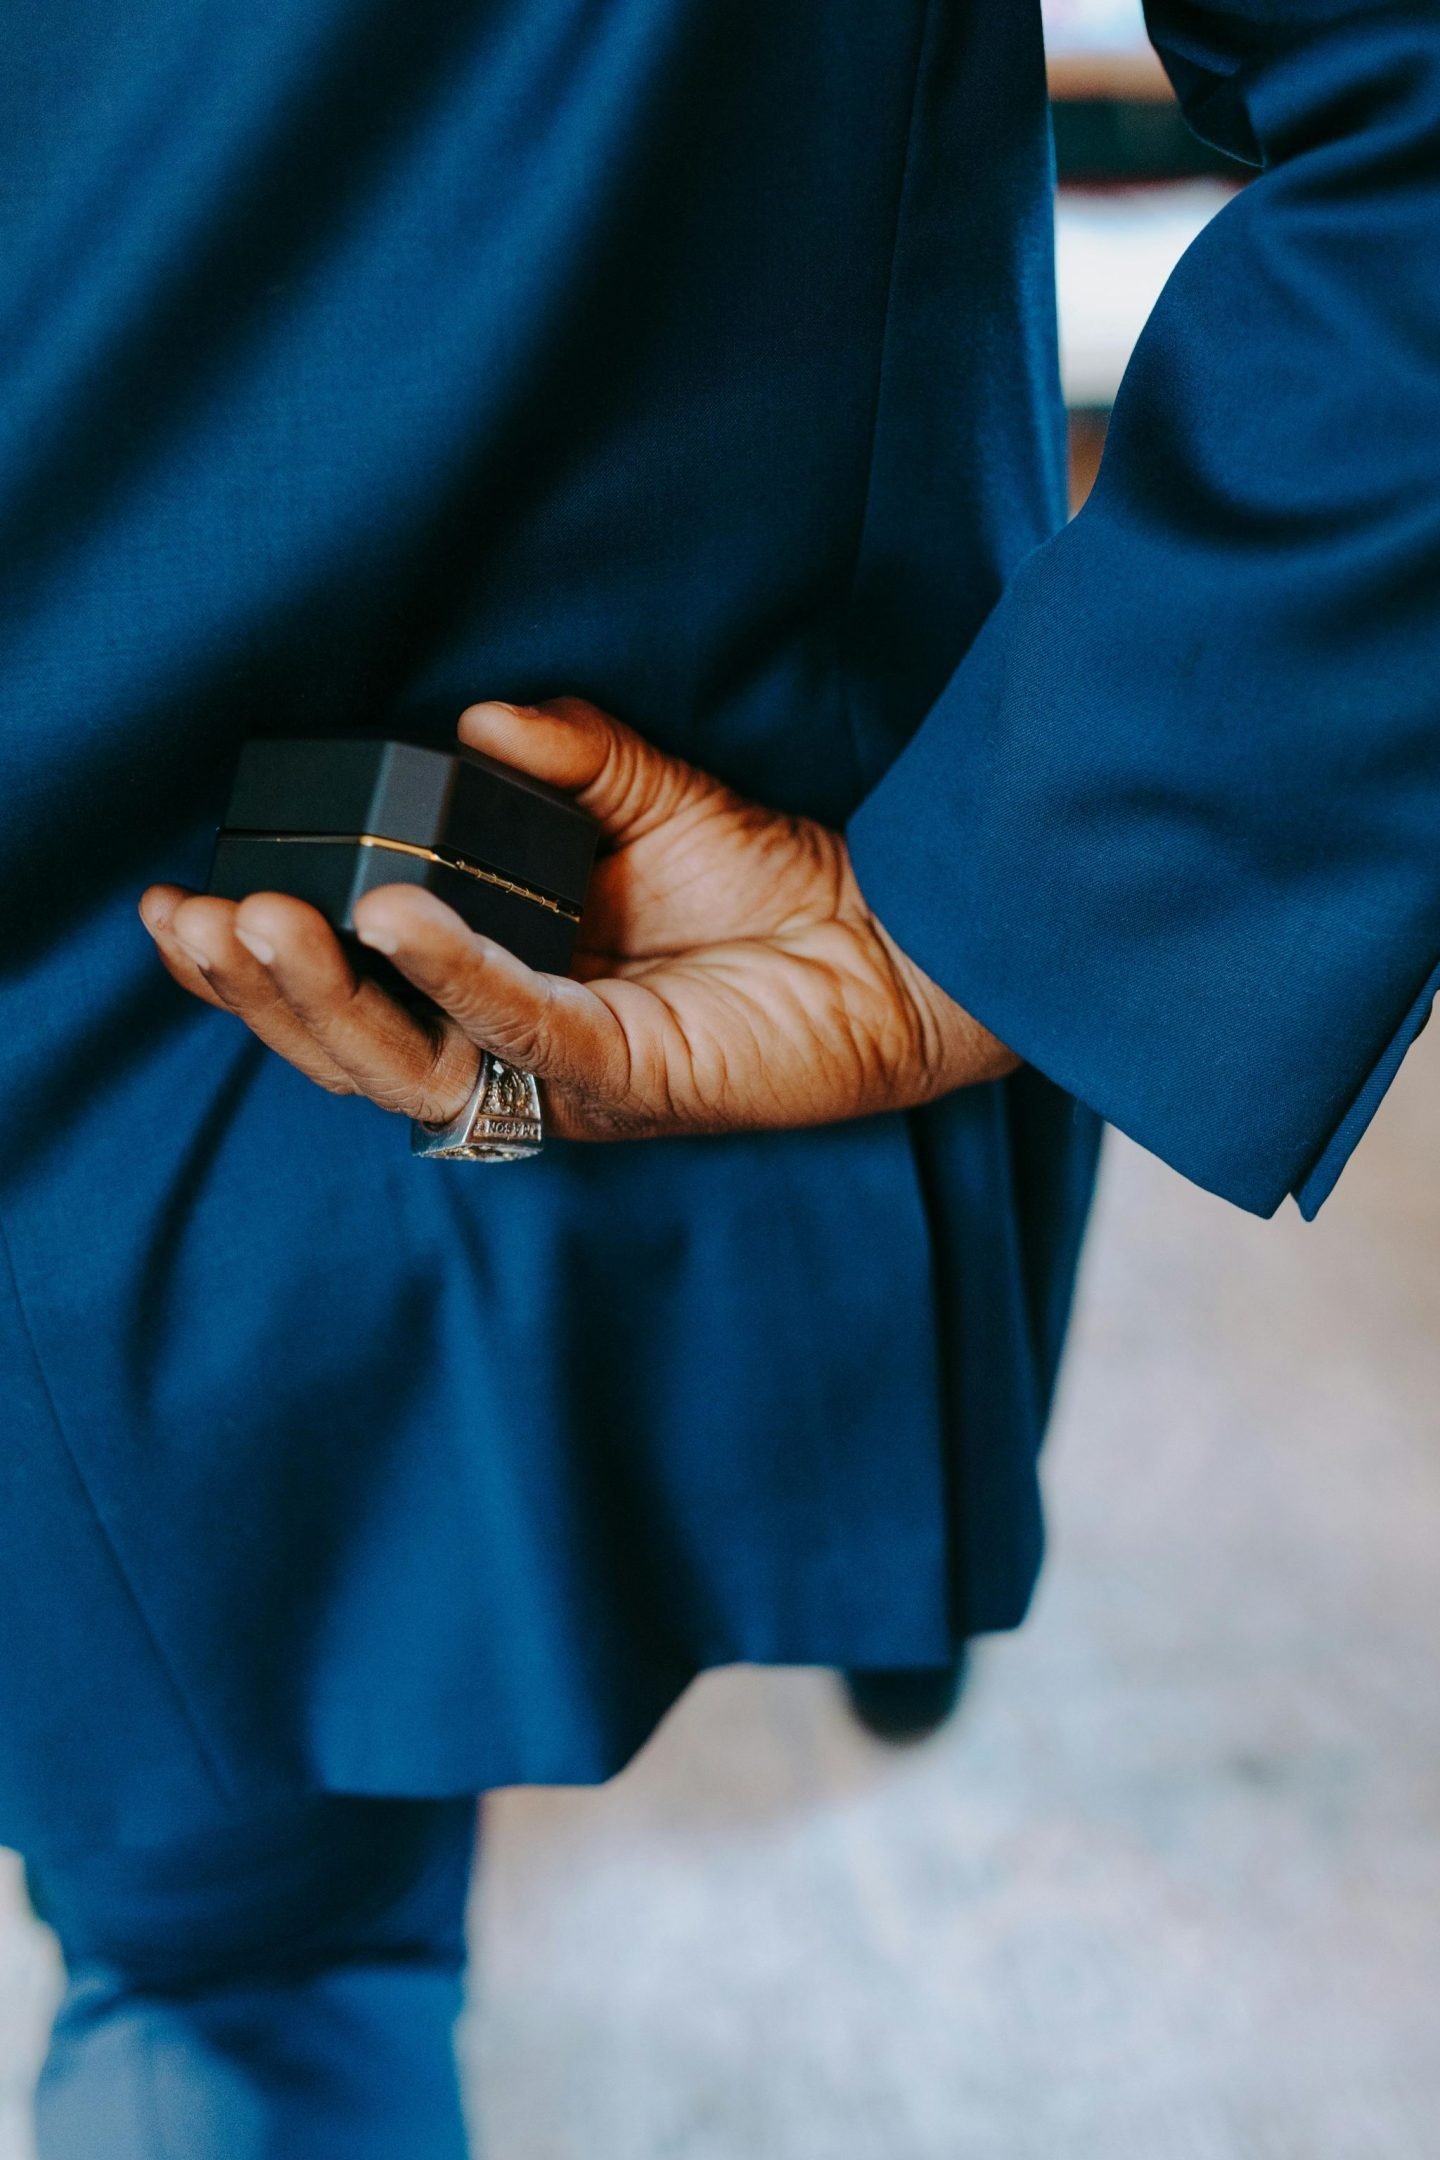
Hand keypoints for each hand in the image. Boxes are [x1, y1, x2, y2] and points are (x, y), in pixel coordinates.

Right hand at [140, 698, 1016, 1139]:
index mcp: (498, 992)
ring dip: (322, 1000)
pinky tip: (391, 920)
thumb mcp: (649, 797)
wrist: (896, 940)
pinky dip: (453, 976)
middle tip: (196, 919)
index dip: (258, 963)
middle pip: (352, 1049)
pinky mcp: (627, 1081)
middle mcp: (516, 1048)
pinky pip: (519, 1033)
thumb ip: (566, 754)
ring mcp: (566, 1077)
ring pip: (408, 1066)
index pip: (350, 996)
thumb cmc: (774, 883)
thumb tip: (473, 720)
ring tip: (256, 925)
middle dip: (260, 990)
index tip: (182, 900)